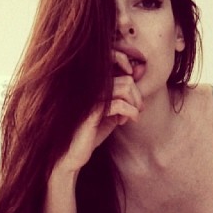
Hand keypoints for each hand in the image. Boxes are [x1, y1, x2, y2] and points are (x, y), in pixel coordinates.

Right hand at [55, 50, 144, 173]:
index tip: (135, 90)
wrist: (74, 154)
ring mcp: (90, 96)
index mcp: (93, 82)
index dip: (129, 68)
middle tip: (138, 110)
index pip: (114, 59)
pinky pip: (119, 103)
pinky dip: (130, 112)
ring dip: (136, 103)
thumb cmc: (91, 133)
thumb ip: (120, 98)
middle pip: (127, 79)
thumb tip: (135, 84)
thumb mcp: (110, 113)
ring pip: (126, 87)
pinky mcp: (92, 110)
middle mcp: (90, 85)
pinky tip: (125, 122)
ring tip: (134, 116)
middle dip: (138, 96)